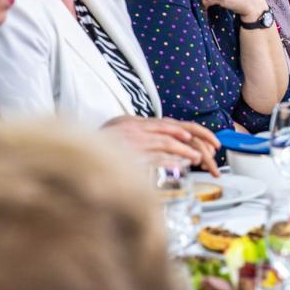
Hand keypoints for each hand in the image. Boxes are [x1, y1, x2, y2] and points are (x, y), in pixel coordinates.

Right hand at [104, 116, 220, 175]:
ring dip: (184, 151)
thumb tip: (166, 149)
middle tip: (213, 149)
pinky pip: (151, 157)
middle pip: (174, 131)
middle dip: (197, 139)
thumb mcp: (122, 134)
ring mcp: (132, 141)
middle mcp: (137, 129)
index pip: (172, 125)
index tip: (209, 141)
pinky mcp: (127, 154)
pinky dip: (168, 161)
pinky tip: (181, 166)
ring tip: (200, 158)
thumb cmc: (100, 144)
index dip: (194, 132)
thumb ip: (144, 137)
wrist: (76, 151)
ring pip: (165, 143)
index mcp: (138, 123)